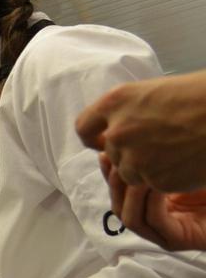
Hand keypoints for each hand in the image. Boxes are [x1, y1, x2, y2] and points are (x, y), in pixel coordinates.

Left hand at [76, 73, 205, 191]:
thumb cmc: (199, 96)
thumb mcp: (152, 92)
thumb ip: (126, 112)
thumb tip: (109, 132)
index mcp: (115, 102)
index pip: (84, 128)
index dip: (95, 137)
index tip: (103, 140)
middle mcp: (118, 131)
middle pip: (111, 153)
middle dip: (129, 152)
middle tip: (159, 143)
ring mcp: (134, 158)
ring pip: (130, 173)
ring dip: (147, 167)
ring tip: (175, 150)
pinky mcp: (154, 180)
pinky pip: (153, 184)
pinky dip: (166, 178)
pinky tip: (184, 162)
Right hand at [102, 155, 205, 250]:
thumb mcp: (183, 161)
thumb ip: (158, 154)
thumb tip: (114, 138)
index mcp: (156, 201)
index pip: (121, 189)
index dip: (110, 170)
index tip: (106, 149)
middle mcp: (157, 218)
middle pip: (119, 203)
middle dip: (115, 180)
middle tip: (115, 158)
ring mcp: (164, 232)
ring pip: (128, 216)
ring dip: (127, 192)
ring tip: (135, 170)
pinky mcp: (176, 240)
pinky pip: (150, 221)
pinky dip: (147, 202)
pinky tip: (155, 181)